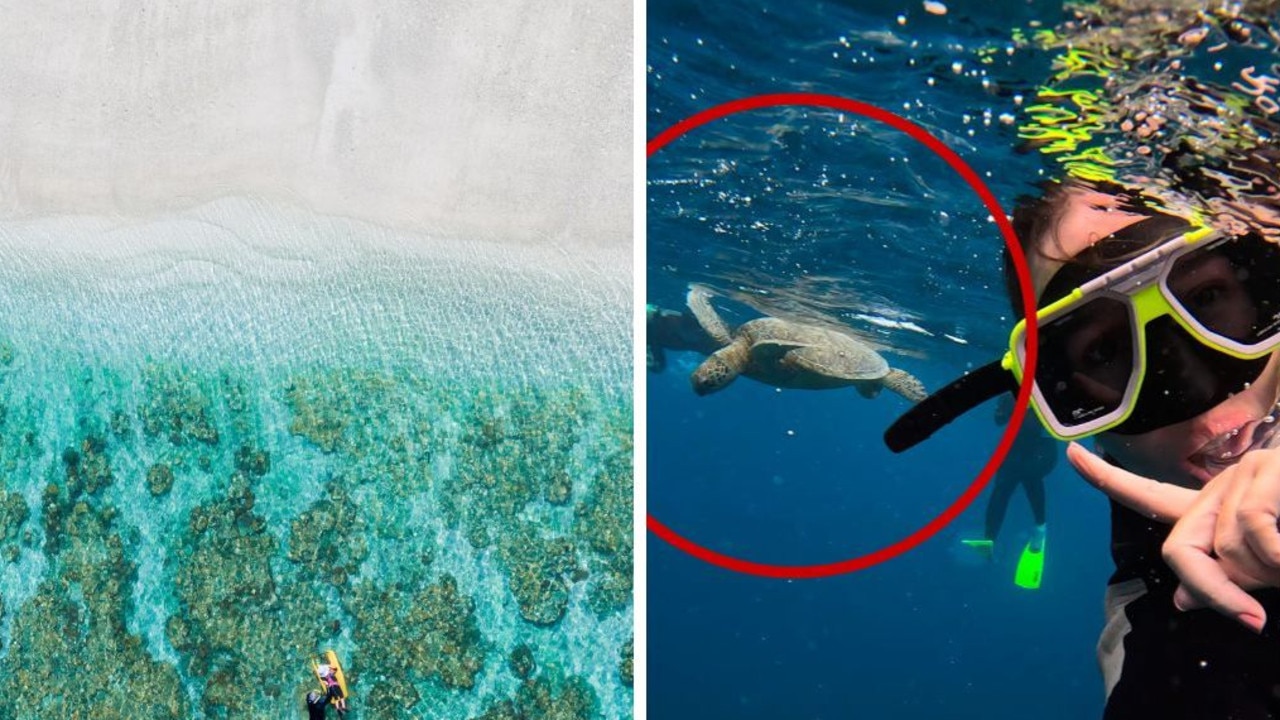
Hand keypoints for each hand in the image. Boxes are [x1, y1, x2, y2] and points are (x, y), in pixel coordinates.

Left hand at [1066, 442, 1279, 632]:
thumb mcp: (1264, 567)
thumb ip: (1221, 577)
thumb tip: (1181, 600)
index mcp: (1216, 506)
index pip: (1151, 497)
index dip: (1105, 479)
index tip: (1071, 454)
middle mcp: (1221, 484)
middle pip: (1177, 551)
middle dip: (1214, 593)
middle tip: (1255, 618)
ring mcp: (1243, 472)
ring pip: (1227, 550)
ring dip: (1267, 573)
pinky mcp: (1268, 469)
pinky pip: (1254, 534)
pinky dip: (1277, 560)